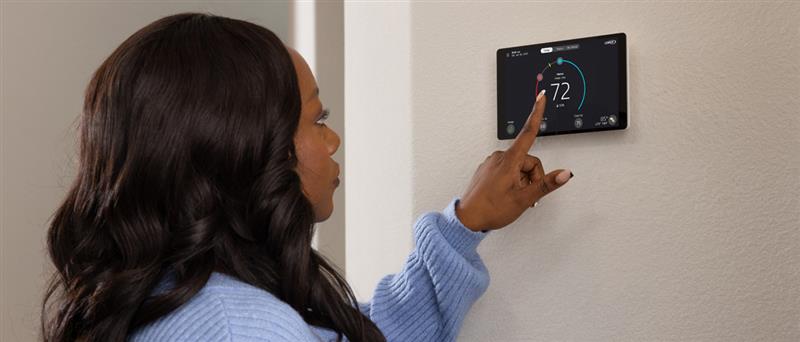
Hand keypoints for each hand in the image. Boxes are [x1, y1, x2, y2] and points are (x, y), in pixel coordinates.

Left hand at [456, 89, 571, 231]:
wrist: (468, 219)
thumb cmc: (491, 209)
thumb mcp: (524, 198)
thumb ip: (547, 184)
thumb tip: (565, 174)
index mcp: (509, 160)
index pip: (528, 132)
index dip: (537, 113)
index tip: (541, 97)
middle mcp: (499, 157)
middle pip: (528, 160)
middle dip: (533, 177)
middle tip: (527, 195)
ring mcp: (492, 163)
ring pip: (519, 167)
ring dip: (523, 181)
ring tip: (515, 197)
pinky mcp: (488, 170)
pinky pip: (507, 171)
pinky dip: (513, 181)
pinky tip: (507, 194)